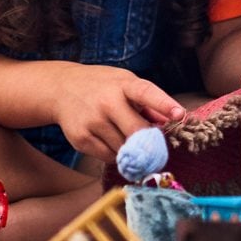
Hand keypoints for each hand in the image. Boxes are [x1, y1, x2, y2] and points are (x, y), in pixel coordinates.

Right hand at [53, 64, 182, 163]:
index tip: (179, 115)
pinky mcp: (81, 139)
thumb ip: (150, 102)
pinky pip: (109, 157)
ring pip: (125, 149)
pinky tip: (110, 139)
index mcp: (124, 85)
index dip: (164, 104)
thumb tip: (172, 120)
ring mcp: (93, 122)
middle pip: (137, 132)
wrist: (62, 89)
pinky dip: (116, 154)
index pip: (146, 93)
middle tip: (156, 148)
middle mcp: (107, 102)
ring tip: (122, 134)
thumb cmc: (103, 86)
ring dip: (131, 149)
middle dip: (150, 143)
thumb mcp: (126, 83)